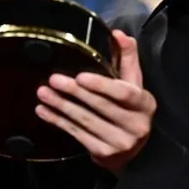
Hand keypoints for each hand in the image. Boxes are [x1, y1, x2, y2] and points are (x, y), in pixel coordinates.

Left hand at [35, 30, 155, 174]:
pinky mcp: (104, 154)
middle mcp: (136, 125)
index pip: (124, 94)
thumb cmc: (130, 107)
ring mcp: (120, 143)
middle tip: (53, 79)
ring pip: (86, 121)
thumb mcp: (134, 82)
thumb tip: (117, 33)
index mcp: (145, 104)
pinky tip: (44, 111)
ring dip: (61, 106)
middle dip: (75, 92)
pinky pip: (77, 134)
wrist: (131, 148)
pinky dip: (58, 122)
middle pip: (101, 106)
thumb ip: (127, 57)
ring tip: (43, 93)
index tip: (80, 76)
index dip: (101, 85)